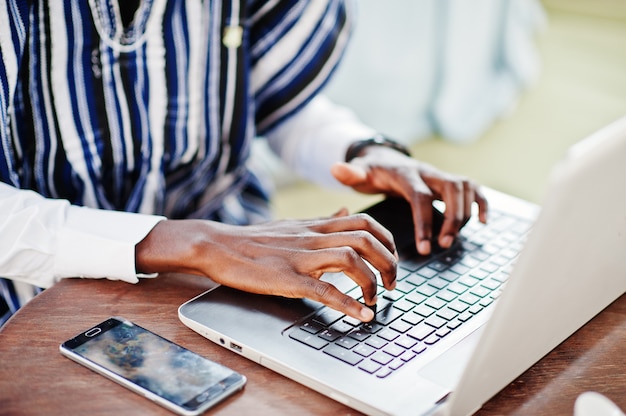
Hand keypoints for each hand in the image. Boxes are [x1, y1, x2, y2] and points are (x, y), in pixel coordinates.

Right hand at [135, 212, 398, 321]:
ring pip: (351, 258)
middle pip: (366, 238)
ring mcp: (301, 256)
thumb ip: (324, 220)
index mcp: (316, 225)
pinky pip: (324, 289)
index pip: (364, 221)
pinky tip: (360, 315)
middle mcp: (313, 237)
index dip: (387, 240)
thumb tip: (346, 211)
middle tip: (391, 284)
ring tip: (376, 299)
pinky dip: (348, 303)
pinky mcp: (287, 278)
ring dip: (371, 281)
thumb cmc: (255, 239)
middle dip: (388, 262)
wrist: (218, 245)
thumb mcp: (295, 224)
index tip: (391, 259)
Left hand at [331, 146, 487, 254]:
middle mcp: (428, 172)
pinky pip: (474, 188)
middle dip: (452, 218)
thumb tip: (335, 168)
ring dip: (465, 213)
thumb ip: (350, 174)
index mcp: (406, 174)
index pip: (421, 196)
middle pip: (451, 188)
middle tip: (443, 245)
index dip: (425, 221)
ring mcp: (441, 176)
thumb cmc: (372, 172)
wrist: (385, 159)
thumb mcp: (359, 173)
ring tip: (451, 240)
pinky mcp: (450, 182)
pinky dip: (482, 203)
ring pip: (465, 187)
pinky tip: (483, 222)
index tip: (424, 247)